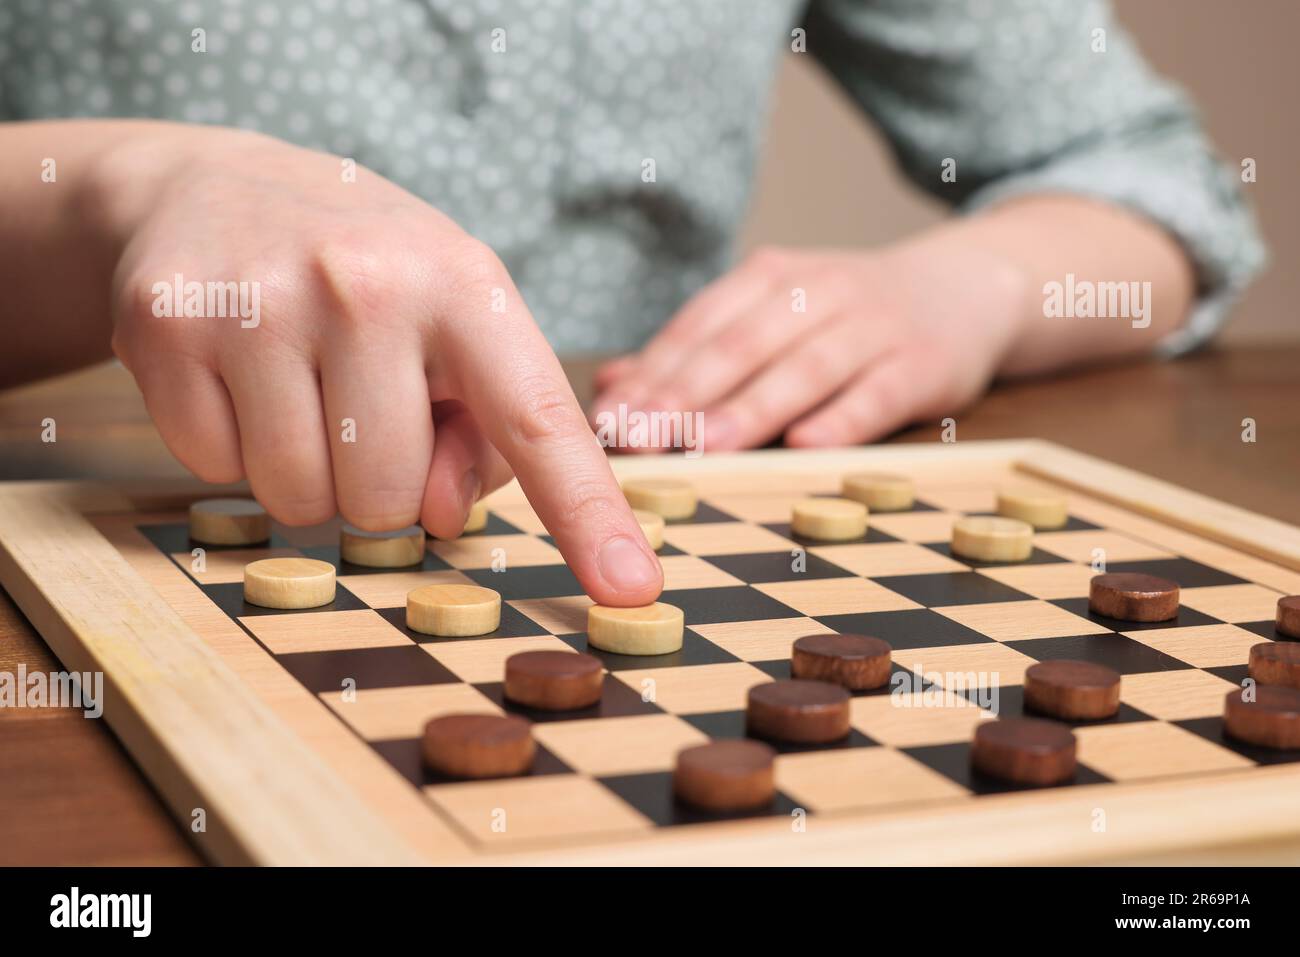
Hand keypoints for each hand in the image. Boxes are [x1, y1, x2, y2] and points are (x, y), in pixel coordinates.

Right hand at [92, 127, 660, 604]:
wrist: (218, 186)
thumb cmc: (369, 277)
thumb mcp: (456, 327)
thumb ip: (487, 433)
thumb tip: (439, 515)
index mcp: (465, 285)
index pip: (538, 420)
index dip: (588, 516)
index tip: (632, 589)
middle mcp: (367, 283)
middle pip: (391, 500)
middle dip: (379, 485)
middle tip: (359, 407)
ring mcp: (260, 300)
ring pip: (300, 500)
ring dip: (306, 475)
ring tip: (300, 387)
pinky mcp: (166, 324)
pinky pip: (214, 471)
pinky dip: (230, 448)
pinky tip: (238, 374)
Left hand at [591, 241, 1031, 450]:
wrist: (968, 288)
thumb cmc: (846, 317)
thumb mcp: (772, 315)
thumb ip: (695, 352)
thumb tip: (608, 389)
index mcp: (769, 279)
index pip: (699, 327)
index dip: (652, 373)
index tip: (609, 420)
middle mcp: (817, 293)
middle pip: (742, 346)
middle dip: (687, 394)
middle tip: (642, 437)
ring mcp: (873, 326)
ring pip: (804, 368)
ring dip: (753, 408)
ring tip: (708, 446)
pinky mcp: (923, 363)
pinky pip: (877, 393)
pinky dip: (842, 420)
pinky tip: (806, 448)